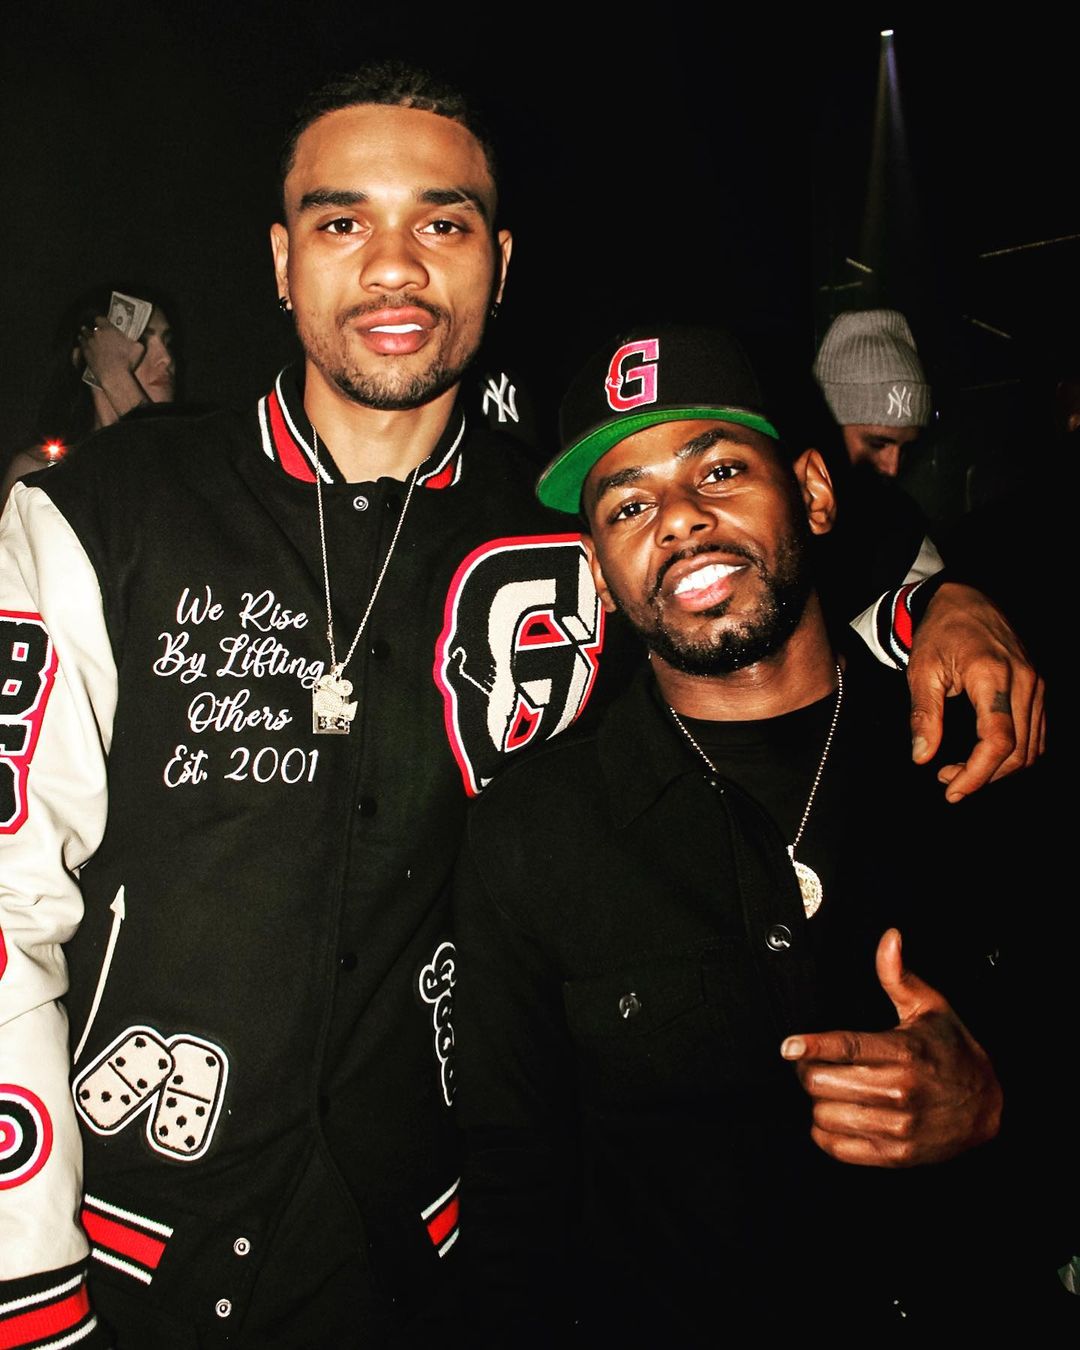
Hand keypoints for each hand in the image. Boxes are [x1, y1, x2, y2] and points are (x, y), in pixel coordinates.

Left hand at [79, 315, 143, 385]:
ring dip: (84, 336)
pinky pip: (80, 348)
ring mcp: (89, 345)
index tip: (102, 321)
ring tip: (84, 336)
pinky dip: (82, 347)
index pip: (99, 319)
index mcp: (108, 329)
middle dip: (90, 328)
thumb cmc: (127, 360)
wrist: (114, 375)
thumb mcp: (139, 348)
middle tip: (92, 330)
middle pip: (89, 327)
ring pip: (83, 337)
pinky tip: (82, 348)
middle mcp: (96, 334)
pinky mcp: (85, 355)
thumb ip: (139, 340)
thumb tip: (145, 335)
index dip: (100, 320)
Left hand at [780, 928, 1001, 1166]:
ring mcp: (898, 1127)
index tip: (789, 1045)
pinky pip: (837, 1147)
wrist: (990, 1107)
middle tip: (812, 1062)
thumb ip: (899, 975)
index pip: (848, 1047)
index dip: (813, 1046)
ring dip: (818, 1101)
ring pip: (825, 1114)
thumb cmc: (954, 1052)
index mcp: (905, 1052)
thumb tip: (889, 938)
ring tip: (831, 1089)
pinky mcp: (895, 1156)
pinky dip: (825, 1132)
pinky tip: (836, 1114)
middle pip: (824, 1083)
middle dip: (808, 1070)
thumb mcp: (931, 1008)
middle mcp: (900, 1091)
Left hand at [907, 582, 1044, 801]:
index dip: (977, 774)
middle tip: (946, 778)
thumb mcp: (921, 671)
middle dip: (983, 775)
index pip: (997, 740)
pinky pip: (1036, 733)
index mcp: (992, 676)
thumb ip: (923, 715)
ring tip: (960, 768)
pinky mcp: (1038, 687)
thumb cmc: (940, 632)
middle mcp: (1024, 681)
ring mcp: (1036, 684)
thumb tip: (921, 757)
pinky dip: (1014, 753)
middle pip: (1018, 751)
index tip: (951, 789)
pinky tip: (983, 754)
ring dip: (999, 769)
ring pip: (1032, 747)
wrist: (965, 599)